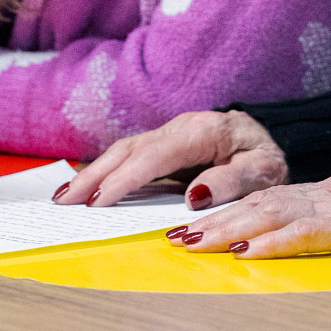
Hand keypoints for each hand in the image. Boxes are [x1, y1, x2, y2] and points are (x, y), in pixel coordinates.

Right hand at [54, 110, 288, 208]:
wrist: (266, 141)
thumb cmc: (264, 159)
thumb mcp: (263, 173)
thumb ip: (231, 181)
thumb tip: (193, 196)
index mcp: (204, 131)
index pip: (156, 155)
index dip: (125, 179)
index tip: (99, 201)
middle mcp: (180, 127)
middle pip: (130, 150)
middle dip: (95, 176)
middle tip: (64, 203)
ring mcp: (168, 133)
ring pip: (123, 150)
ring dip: (92, 173)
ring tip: (63, 198)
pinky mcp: (162, 144)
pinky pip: (128, 156)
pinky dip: (104, 171)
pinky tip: (85, 187)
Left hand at [170, 167, 330, 258]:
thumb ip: (308, 218)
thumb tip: (276, 229)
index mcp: (306, 196)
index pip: (253, 202)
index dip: (217, 212)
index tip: (184, 225)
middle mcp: (309, 198)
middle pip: (250, 207)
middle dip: (210, 221)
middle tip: (174, 235)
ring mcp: (327, 209)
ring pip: (267, 216)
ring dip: (228, 229)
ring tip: (196, 241)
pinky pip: (303, 235)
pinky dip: (273, 243)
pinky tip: (248, 252)